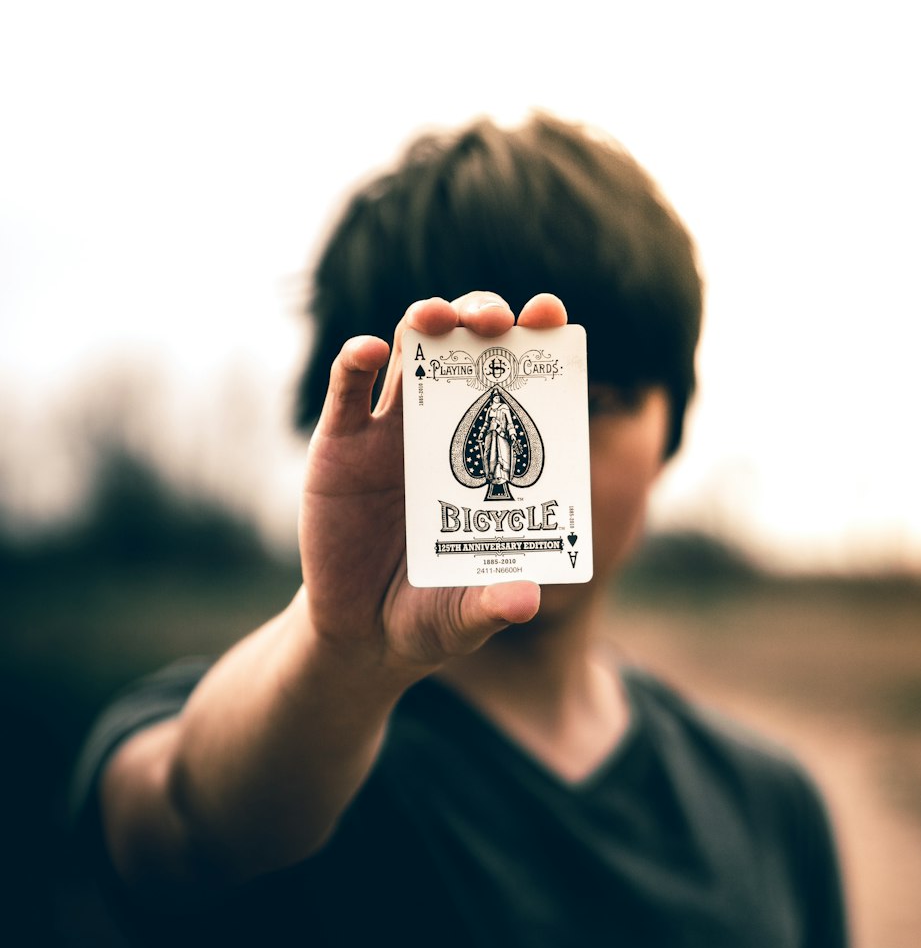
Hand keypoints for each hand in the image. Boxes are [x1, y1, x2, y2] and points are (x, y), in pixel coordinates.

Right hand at [299, 291, 567, 675]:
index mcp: (489, 453)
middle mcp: (444, 426)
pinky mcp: (339, 443)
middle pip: (466, 344)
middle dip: (482, 314)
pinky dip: (357, 359)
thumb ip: (491, 605)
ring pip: (410, 347)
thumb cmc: (430, 613)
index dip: (537, 340)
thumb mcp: (464, 616)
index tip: (554, 317)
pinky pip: (346, 387)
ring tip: (440, 317)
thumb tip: (525, 600)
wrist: (360, 633)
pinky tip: (371, 353)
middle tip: (498, 321)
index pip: (520, 379)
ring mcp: (389, 429)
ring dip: (426, 318)